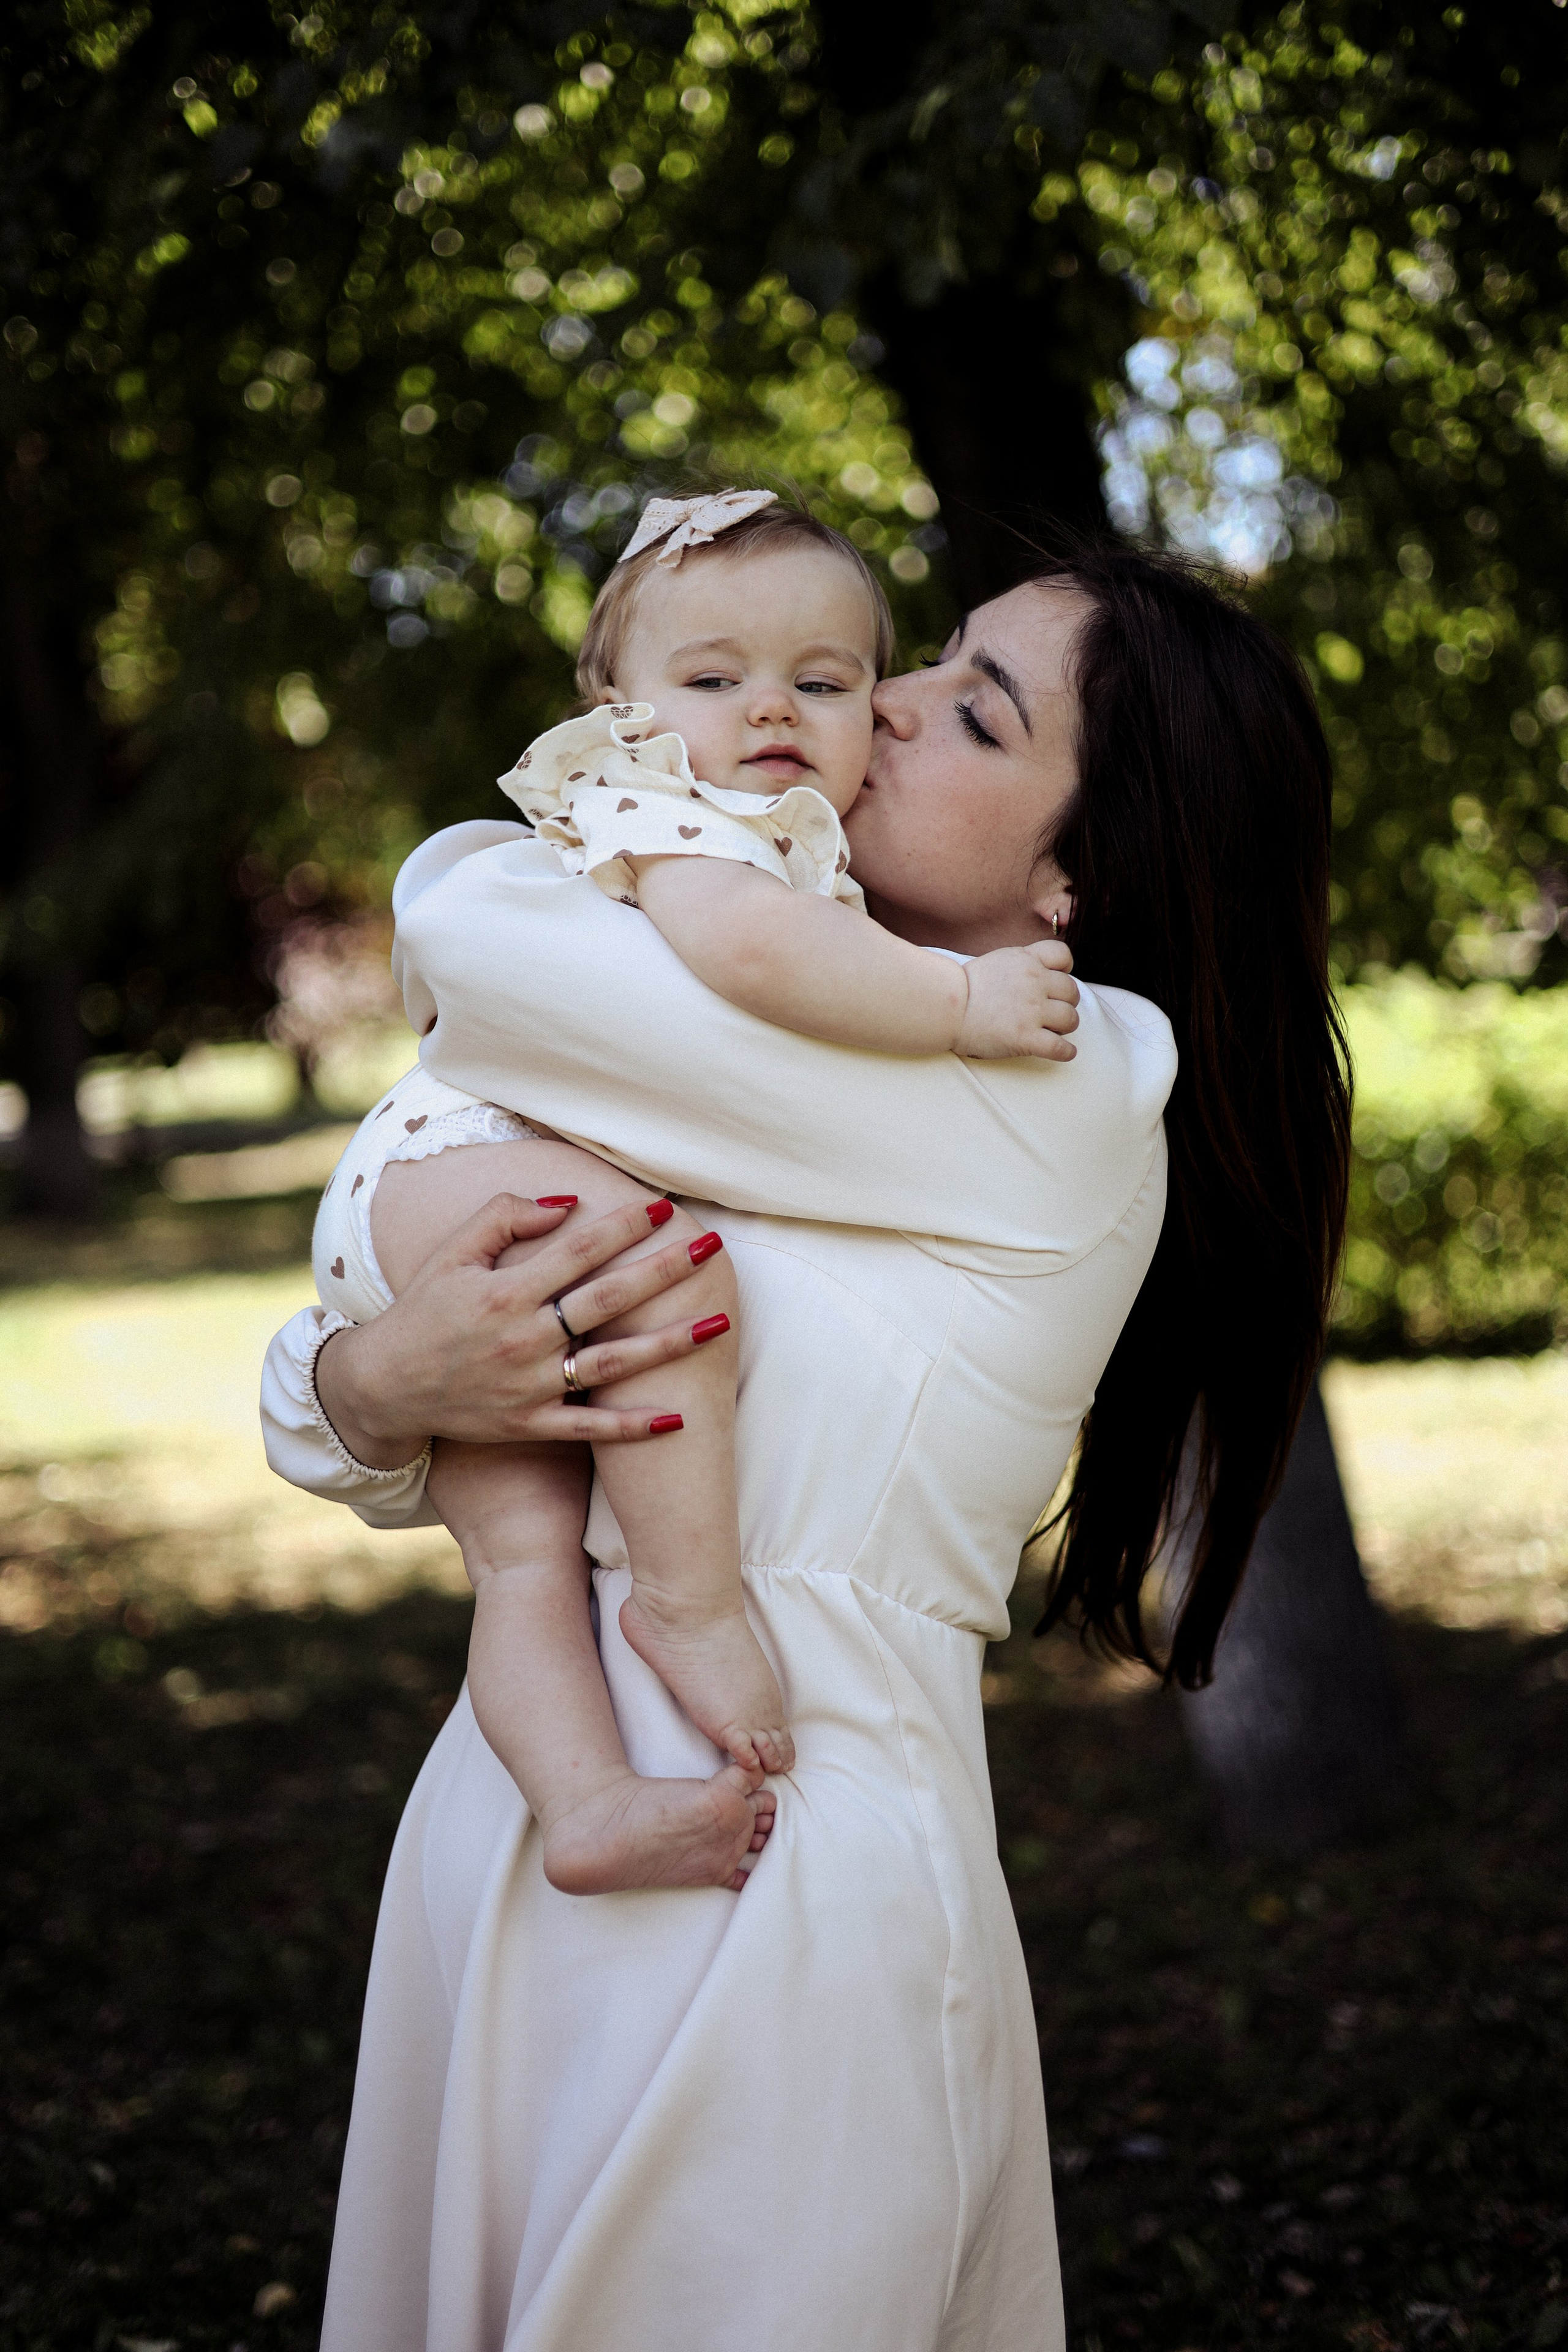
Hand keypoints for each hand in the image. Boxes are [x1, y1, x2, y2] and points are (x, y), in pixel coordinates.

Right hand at [314, 1192, 722, 1466]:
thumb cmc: (424, 1309)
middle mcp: (523, 1338)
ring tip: (719, 1322)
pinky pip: (590, 1428)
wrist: (385, 1386)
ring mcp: (529, 1386)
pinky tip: (679, 1416)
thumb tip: (566, 1206)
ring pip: (613, 1364)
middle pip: (609, 1299)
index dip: (624, 1226)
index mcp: (505, 1291)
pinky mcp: (529, 1424)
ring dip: (670, 1344)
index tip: (664, 1207)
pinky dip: (633, 1426)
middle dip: (665, 1270)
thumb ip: (504, 1219)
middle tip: (712, 1247)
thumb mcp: (451, 1253)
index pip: (579, 1250)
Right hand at [953, 938, 1079, 1061]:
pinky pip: (1061, 1048)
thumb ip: (1024, 964)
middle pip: (1071, 991)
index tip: (1056, 983)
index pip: (1064, 956)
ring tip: (1051, 1031)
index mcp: (1027, 961)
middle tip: (1050, 1013)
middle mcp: (1034, 982)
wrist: (946, 1008)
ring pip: (1071, 1019)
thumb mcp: (999, 961)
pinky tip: (1062, 1052)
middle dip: (1065, 1002)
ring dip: (1065, 1026)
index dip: (1066, 970)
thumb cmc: (967, 989)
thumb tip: (1044, 976)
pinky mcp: (1026, 1037)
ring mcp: (1032, 1011)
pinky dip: (1066, 1052)